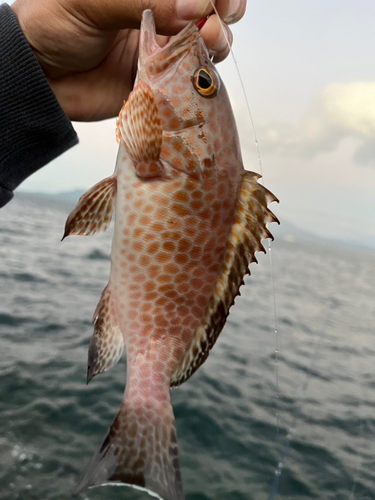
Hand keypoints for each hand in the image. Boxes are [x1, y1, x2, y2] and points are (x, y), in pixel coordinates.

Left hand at [11, 0, 245, 121]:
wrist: (40, 78)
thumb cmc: (52, 26)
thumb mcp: (93, 3)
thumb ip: (143, 1)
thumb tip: (194, 6)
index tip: (219, 2)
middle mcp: (159, 14)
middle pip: (210, 10)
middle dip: (222, 15)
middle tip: (213, 26)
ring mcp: (162, 47)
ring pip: (207, 43)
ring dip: (216, 44)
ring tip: (206, 47)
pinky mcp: (160, 81)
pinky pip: (189, 79)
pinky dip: (199, 76)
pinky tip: (194, 72)